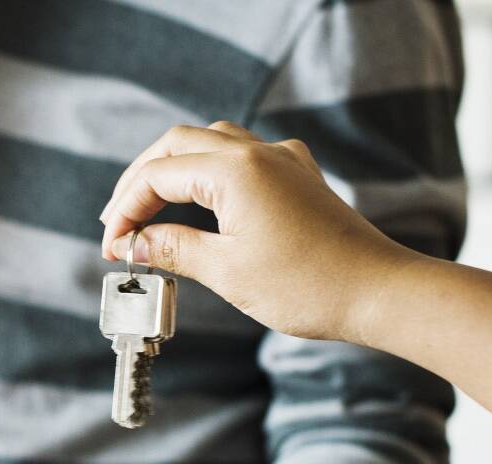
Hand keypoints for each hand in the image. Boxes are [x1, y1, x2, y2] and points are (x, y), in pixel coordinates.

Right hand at [98, 121, 420, 343]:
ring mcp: (282, 161)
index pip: (157, 175)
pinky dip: (209, 172)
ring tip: (149, 209)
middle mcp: (258, 153)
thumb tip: (135, 243)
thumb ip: (173, 249)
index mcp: (235, 170)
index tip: (112, 249)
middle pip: (177, 145)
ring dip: (173, 170)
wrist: (379, 292)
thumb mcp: (227, 272)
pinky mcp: (298, 177)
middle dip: (140, 182)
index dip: (126, 210)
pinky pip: (242, 156)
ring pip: (209, 143)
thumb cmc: (308, 286)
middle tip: (117, 223)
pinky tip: (202, 199)